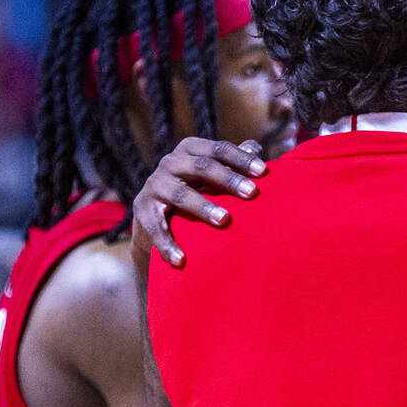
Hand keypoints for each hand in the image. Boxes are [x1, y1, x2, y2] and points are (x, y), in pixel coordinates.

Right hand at [131, 137, 266, 271]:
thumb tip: (255, 147)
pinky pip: (156, 228)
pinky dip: (168, 244)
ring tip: (223, 220)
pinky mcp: (143, 211)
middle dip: (228, 179)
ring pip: (180, 194)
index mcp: (190, 150)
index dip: (240, 159)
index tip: (263, 172)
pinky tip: (181, 260)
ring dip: (203, 207)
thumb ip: (230, 161)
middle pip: (202, 167)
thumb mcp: (209, 174)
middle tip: (251, 193)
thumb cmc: (193, 189)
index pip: (218, 150)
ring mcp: (154, 186)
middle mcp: (170, 163)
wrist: (154, 217)